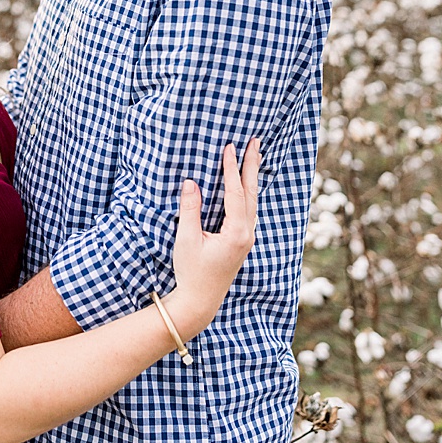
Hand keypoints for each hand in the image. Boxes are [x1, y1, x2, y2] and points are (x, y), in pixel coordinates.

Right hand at [167, 140, 259, 336]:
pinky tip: (246, 185)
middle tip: (255, 142)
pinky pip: (248, 210)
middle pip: (251, 193)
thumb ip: (190, 210)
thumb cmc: (191, 271)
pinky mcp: (242, 241)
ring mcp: (247, 238)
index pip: (235, 193)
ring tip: (253, 157)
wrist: (200, 300)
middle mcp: (247, 233)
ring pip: (252, 201)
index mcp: (236, 232)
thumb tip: (191, 183)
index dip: (231, 169)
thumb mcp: (186, 240)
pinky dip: (247, 192)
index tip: (229, 148)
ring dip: (251, 177)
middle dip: (252, 166)